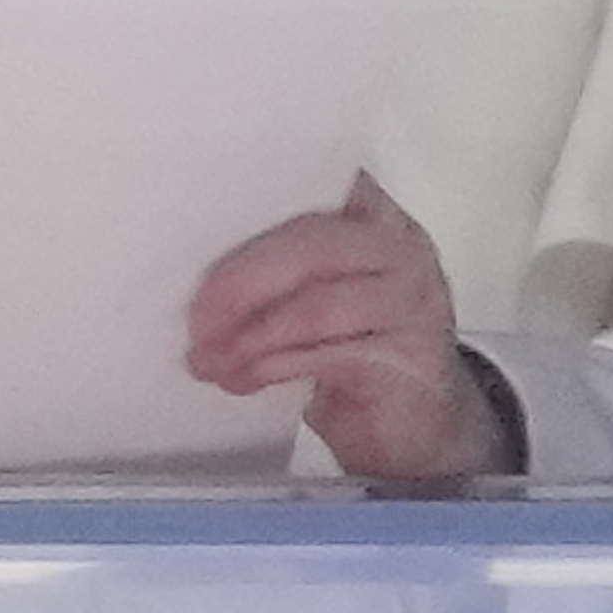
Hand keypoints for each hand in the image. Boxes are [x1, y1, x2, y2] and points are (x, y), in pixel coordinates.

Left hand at [184, 171, 514, 480]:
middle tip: (197, 319)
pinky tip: (243, 378)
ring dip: (250, 336)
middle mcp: (401, 249)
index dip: (262, 198)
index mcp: (374, 218)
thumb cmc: (358, 356)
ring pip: (317, 305)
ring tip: (209, 360)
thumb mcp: (318, 299)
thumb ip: (281, 271)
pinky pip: (329, 355)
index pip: (320, 183)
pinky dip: (274, 367)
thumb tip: (200, 279)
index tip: (202, 224)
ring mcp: (412, 302)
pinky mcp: (410, 358)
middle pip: (311, 245)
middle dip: (241, 282)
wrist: (415, 430)